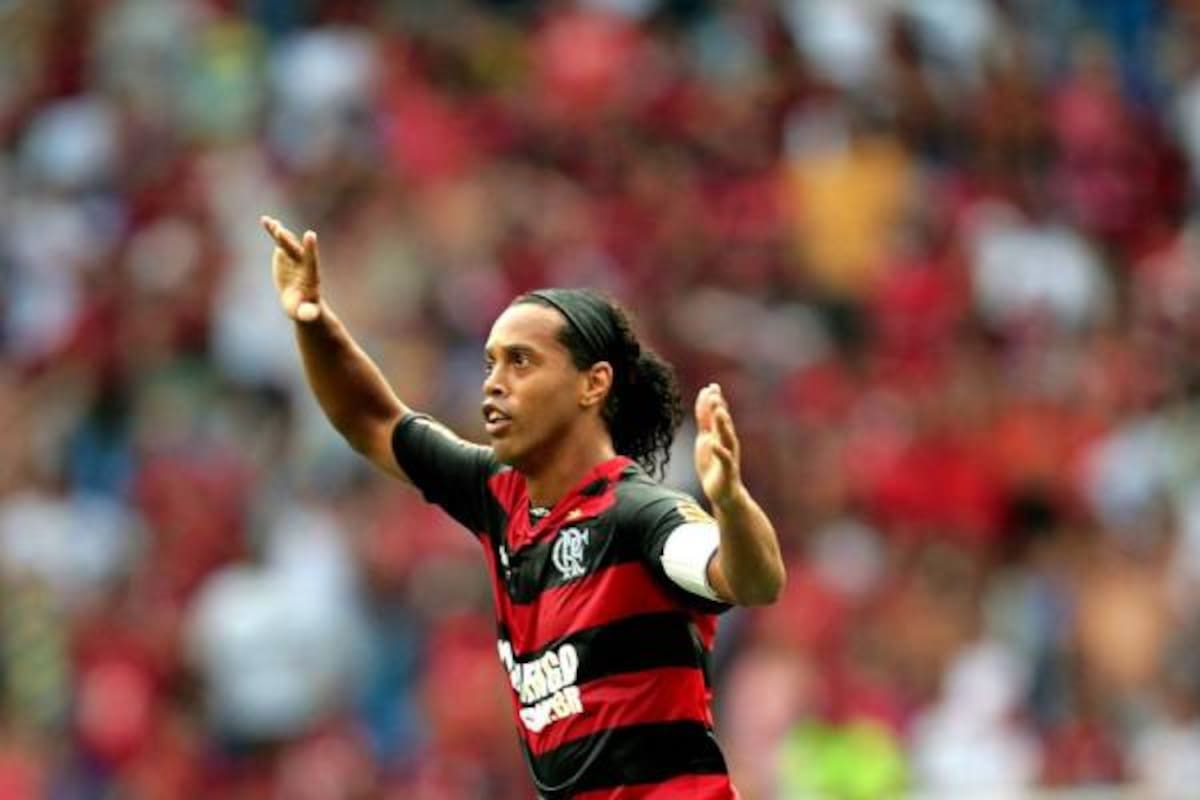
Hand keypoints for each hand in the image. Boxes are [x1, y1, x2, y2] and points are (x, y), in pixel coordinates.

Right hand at [261, 215, 321, 322]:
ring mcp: (294, 256)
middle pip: (295, 250)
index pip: (311, 261)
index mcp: (310, 276)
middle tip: (280, 231)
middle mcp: (303, 263)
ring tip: (272, 223)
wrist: (299, 301)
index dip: (310, 249)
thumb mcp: (306, 314)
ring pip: (287, 242)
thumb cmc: (304, 310)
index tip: (310, 234)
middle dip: (288, 241)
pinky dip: (273, 230)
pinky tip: (265, 220)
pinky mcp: (284, 253)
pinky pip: (278, 240)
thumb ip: (308, 313)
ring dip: (279, 233)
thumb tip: (310, 316)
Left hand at [694, 383, 742, 508]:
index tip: (710, 386)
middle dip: (718, 408)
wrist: (723, 493)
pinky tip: (713, 444)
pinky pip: (724, 459)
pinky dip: (719, 451)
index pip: (716, 415)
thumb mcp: (705, 441)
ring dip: (723, 425)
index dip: (713, 401)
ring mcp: (728, 454)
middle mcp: (726, 442)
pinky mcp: (727, 470)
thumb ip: (705, 423)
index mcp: (719, 435)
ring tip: (719, 412)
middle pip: (723, 422)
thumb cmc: (713, 465)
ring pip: (727, 437)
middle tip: (714, 393)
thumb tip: (704, 403)